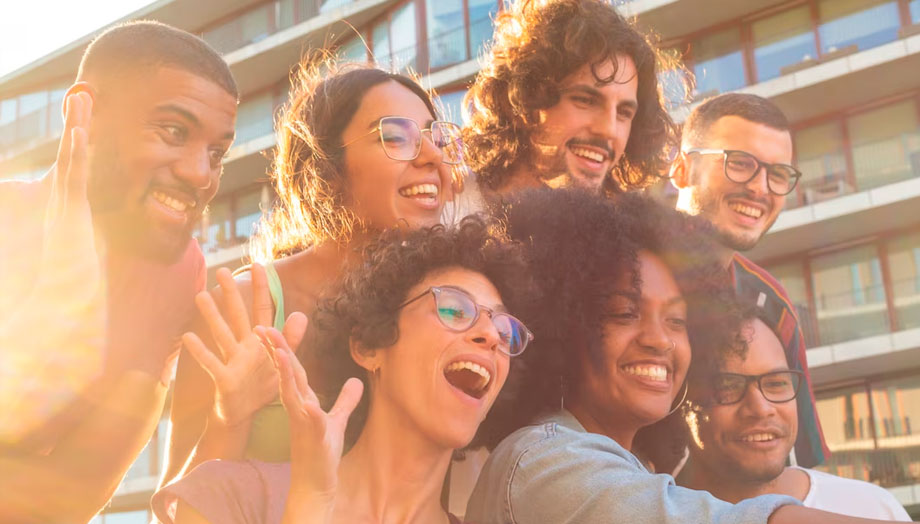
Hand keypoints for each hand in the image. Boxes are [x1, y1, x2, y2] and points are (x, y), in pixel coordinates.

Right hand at [37, 92, 100, 304]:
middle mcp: (65, 203)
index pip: (77, 167)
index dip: (81, 142)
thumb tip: (104, 240)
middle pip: (72, 154)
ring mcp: (65, 207)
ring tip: (81, 98)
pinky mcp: (69, 214)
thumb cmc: (76, 287)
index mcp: (71, 210)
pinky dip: (75, 154)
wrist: (62, 307)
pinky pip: (73, 177)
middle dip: (77, 123)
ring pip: (72, 158)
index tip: (86, 118)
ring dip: (76, 127)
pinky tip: (79, 132)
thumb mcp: (90, 256)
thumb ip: (93, 243)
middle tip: (81, 94)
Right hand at [182, 264, 297, 427]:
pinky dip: (201, 351)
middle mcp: (244, 346)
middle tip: (221, 270)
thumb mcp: (282, 362)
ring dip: (212, 316)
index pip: (263, 309)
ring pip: (222, 334)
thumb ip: (290, 339)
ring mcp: (233, 360)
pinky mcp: (224, 378)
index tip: (259, 264)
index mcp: (260, 341)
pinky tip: (188, 337)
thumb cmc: (262, 386)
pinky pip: (212, 363)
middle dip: (231, 293)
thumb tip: (301, 314)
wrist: (245, 414)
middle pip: (238, 315)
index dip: (262, 288)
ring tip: (200, 296)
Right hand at [263, 326, 362, 496]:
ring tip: (282, 355)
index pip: (292, 369)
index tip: (269, 328)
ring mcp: (304, 423)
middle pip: (288, 375)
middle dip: (277, 351)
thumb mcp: (338, 420)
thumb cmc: (322, 452)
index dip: (283, 348)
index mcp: (303, 401)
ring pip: (293, 394)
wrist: (316, 483)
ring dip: (288, 375)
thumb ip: (345, 401)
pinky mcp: (314, 438)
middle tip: (262, 329)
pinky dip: (312, 413)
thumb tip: (355, 381)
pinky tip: (312, 404)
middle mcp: (299, 408)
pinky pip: (312, 423)